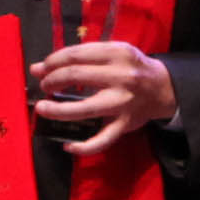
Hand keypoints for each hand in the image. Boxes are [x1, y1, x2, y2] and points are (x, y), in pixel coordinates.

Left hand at [30, 41, 175, 155]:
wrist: (162, 88)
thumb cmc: (131, 68)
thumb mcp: (111, 53)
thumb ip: (77, 58)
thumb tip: (37, 69)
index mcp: (117, 54)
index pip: (74, 55)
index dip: (52, 62)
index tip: (42, 69)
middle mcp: (122, 77)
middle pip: (75, 76)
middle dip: (51, 81)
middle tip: (45, 86)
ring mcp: (123, 102)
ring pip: (83, 109)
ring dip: (56, 110)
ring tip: (43, 108)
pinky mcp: (124, 124)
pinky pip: (102, 139)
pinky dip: (83, 146)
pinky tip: (68, 145)